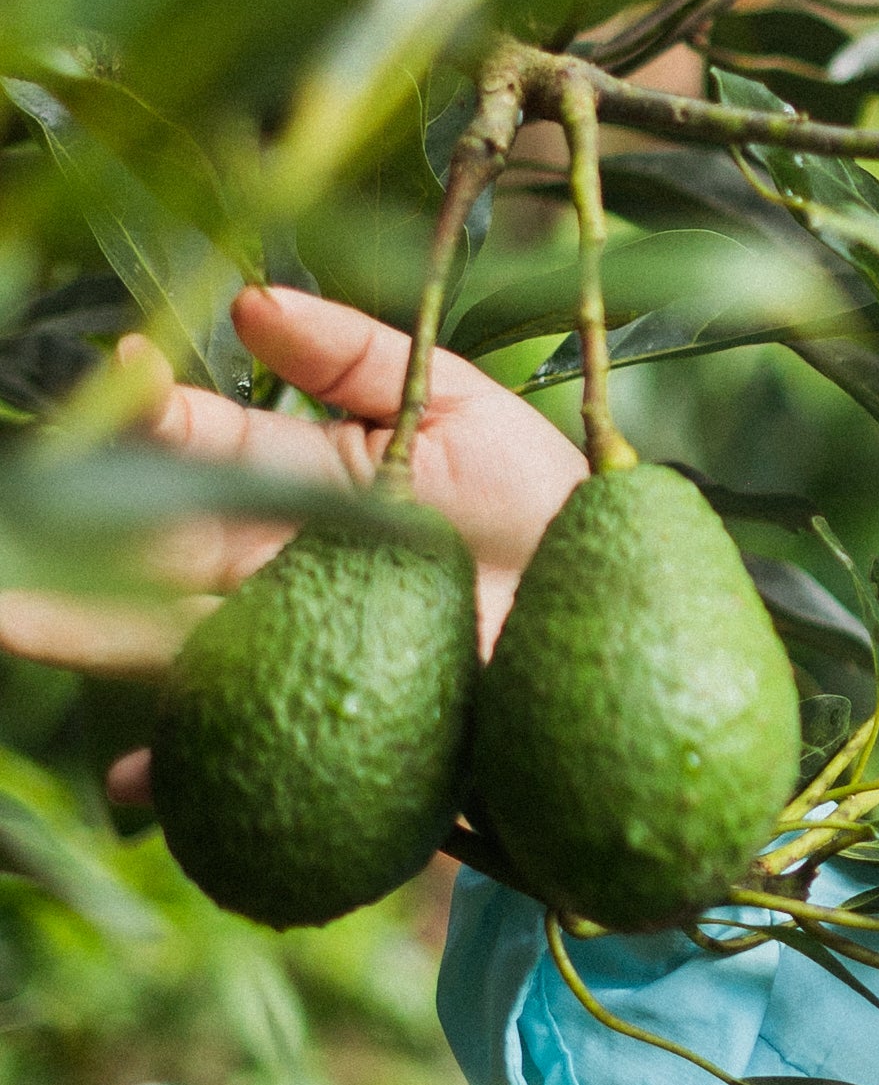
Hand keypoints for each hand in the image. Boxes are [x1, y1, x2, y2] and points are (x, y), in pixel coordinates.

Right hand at [0, 285, 587, 783]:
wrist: (611, 602)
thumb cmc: (535, 496)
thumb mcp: (452, 403)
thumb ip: (353, 355)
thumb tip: (248, 301)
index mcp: (287, 483)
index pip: (191, 449)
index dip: (145, 419)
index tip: (116, 378)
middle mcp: (263, 569)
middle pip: (139, 555)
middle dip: (54, 546)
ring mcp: (281, 650)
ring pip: (154, 645)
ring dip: (72, 636)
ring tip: (3, 620)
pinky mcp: (314, 723)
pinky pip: (232, 751)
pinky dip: (177, 774)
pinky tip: (136, 784)